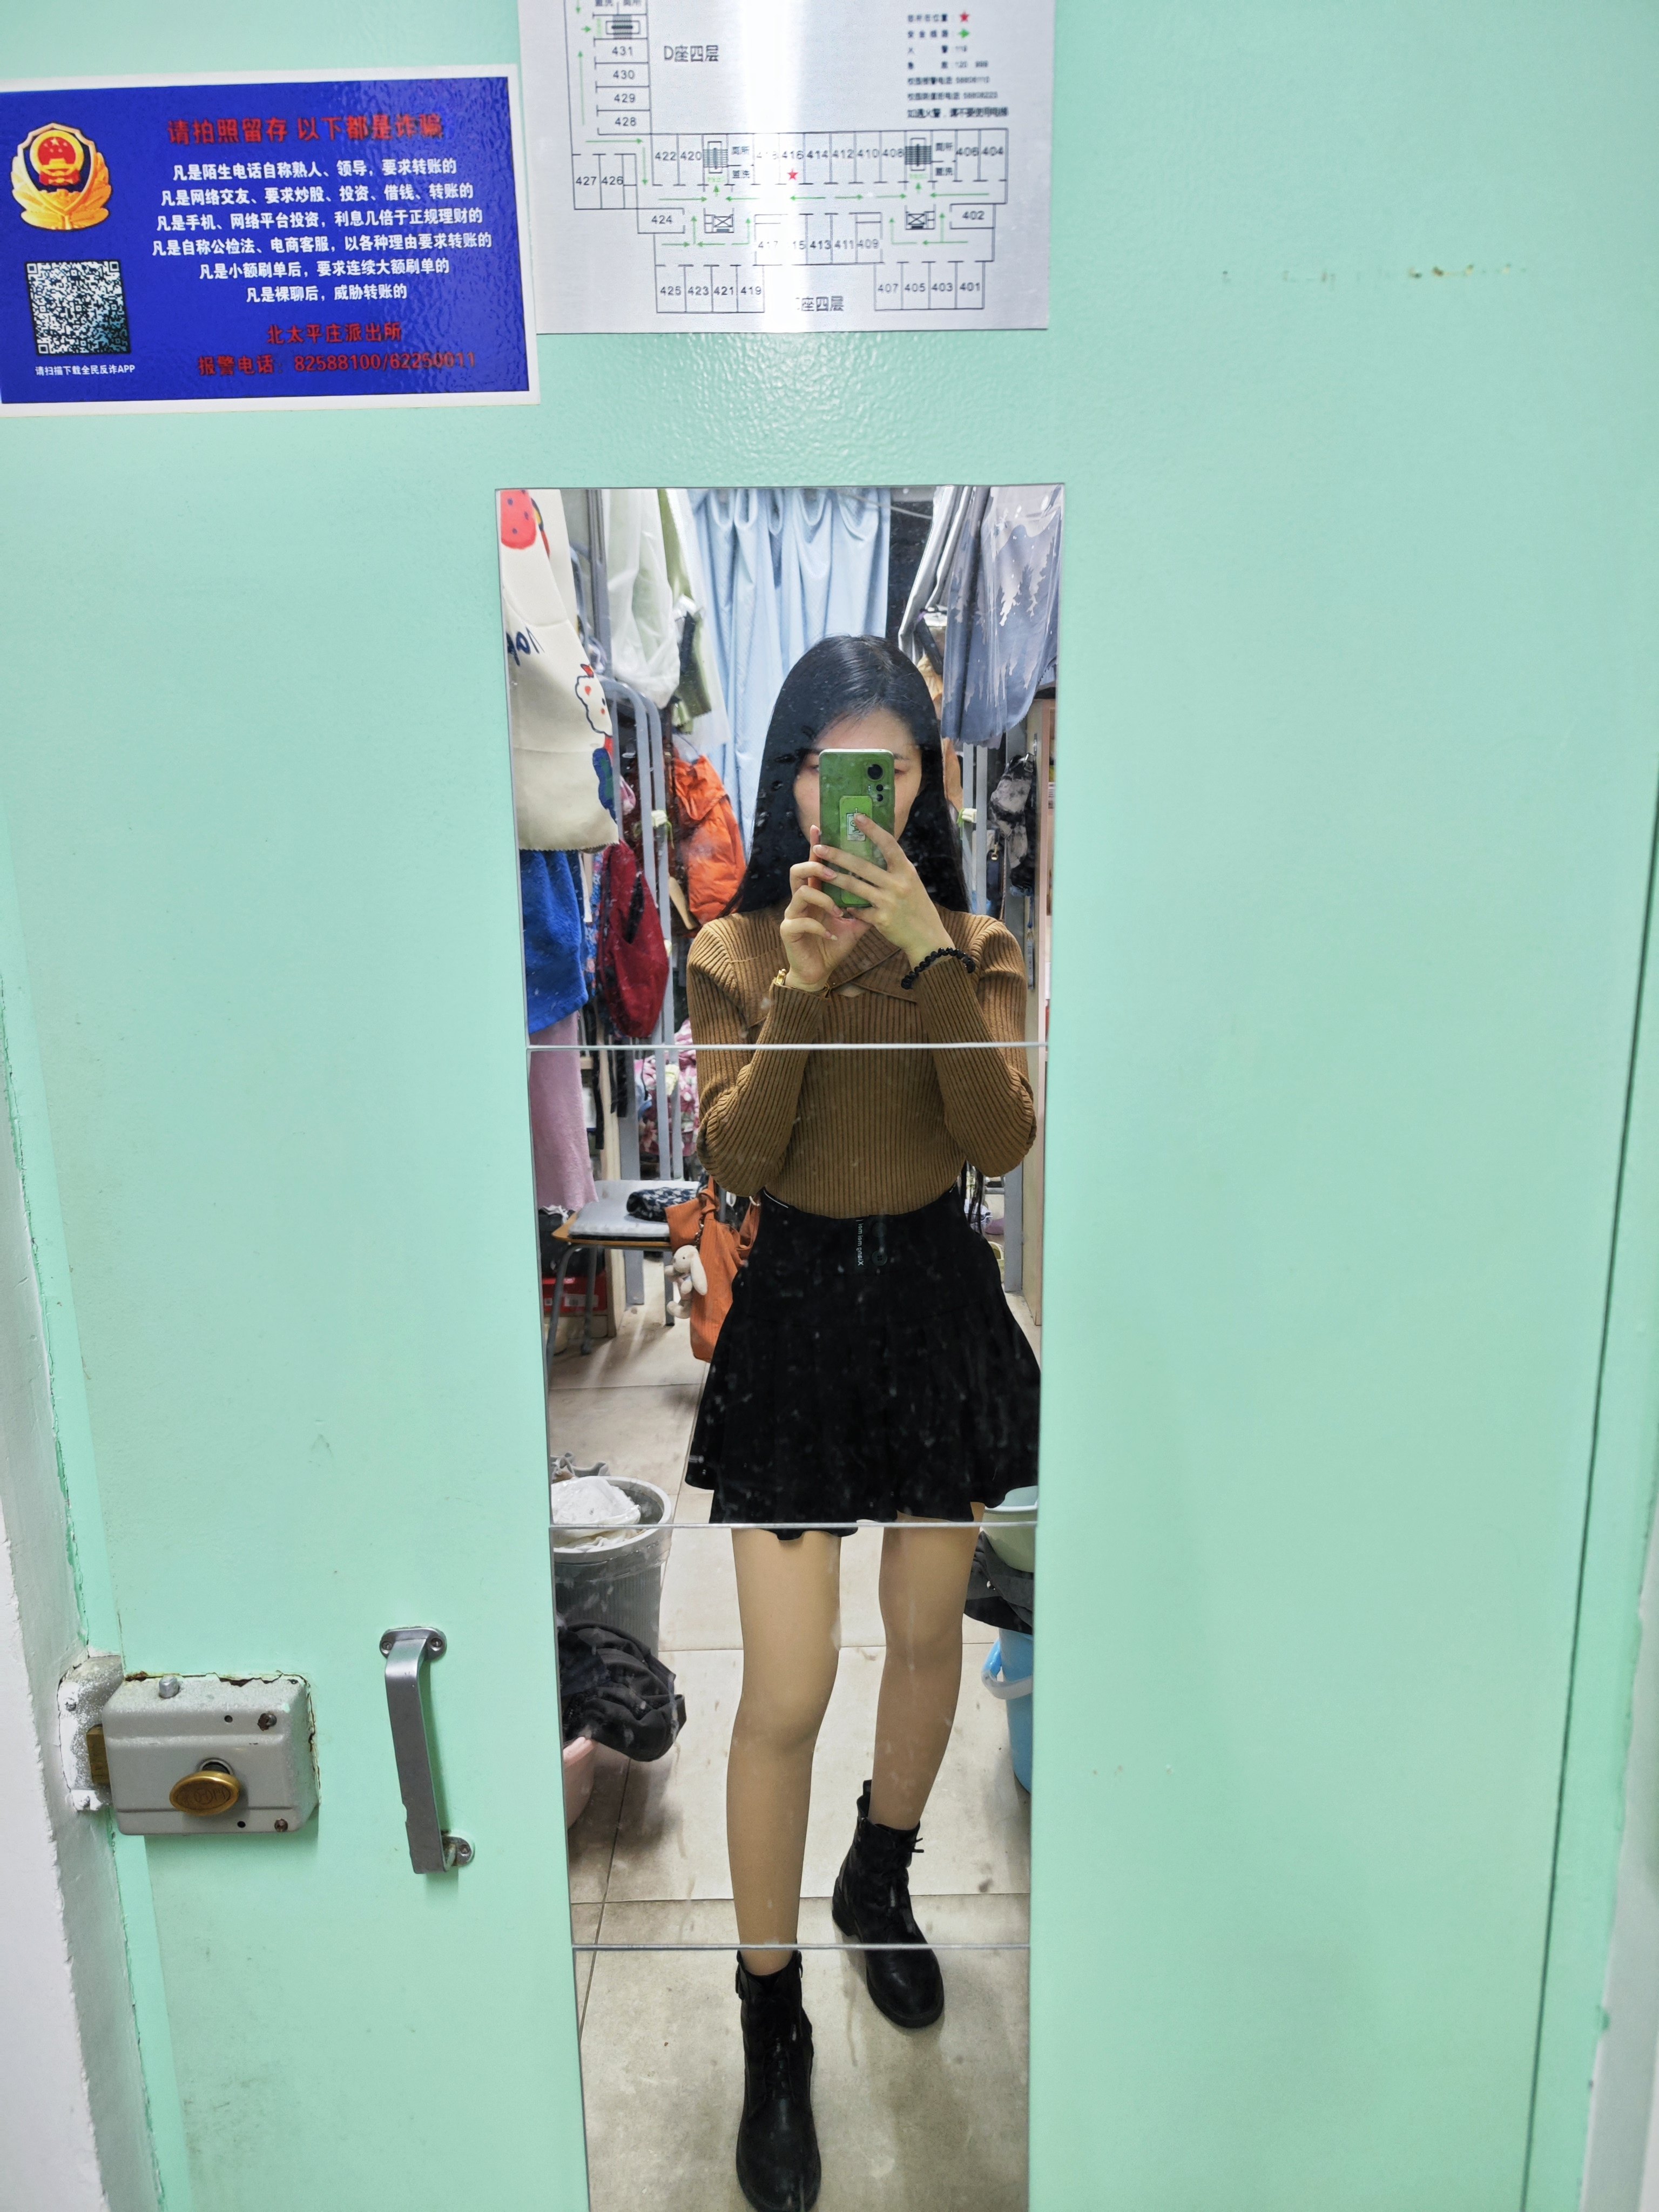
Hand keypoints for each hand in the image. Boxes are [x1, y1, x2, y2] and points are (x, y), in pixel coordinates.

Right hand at [777, 829, 869, 990]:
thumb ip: (865, 904)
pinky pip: (801, 921)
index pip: (815, 863)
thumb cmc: (834, 943)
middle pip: (798, 870)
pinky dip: (820, 927)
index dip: (815, 845)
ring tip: (839, 912)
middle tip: (834, 873)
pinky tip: (831, 936)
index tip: (821, 828)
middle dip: (817, 867)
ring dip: (822, 899)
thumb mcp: (855, 923)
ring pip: (800, 892)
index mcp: (816, 892)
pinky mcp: (789, 930)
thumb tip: (886, 886)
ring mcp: (793, 913)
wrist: (819, 971)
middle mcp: (801, 898)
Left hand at [811, 817, 952, 967]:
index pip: (889, 844)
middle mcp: (898, 884)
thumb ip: (895, 869)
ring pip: (855, 886)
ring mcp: (889, 902)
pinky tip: (839, 904)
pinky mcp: (881, 920)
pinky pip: (858, 910)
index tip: (857, 817)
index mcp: (906, 870)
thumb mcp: (911, 883)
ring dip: (834, 878)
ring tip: (818, 871)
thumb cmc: (917, 907)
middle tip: (820, 848)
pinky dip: (848, 906)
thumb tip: (878, 848)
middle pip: (863, 865)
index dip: (873, 829)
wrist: (927, 938)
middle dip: (838, 856)